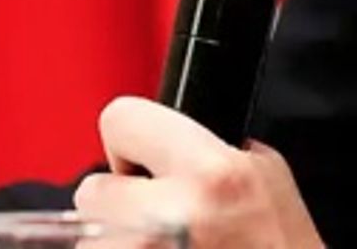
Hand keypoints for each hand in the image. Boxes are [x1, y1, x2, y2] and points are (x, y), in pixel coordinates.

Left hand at [74, 96, 323, 248]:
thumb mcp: (266, 174)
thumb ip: (208, 147)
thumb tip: (160, 141)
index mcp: (210, 176)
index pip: (121, 119)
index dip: (131, 137)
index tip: (140, 156)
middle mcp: (167, 224)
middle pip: (91, 192)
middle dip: (119, 203)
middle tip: (156, 217)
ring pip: (90, 243)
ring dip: (116, 244)